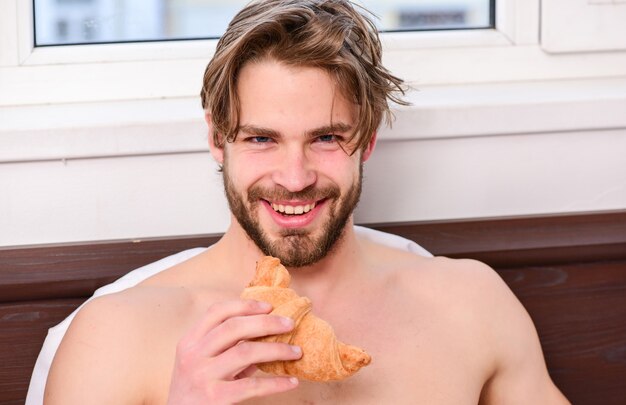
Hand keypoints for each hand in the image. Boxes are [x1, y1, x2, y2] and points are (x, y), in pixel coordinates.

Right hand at [167, 299, 301, 403]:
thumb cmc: (194, 390)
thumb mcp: (201, 363)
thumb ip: (226, 348)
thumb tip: (265, 334)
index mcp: (190, 341)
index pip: (217, 312)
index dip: (245, 305)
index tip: (269, 306)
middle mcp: (194, 355)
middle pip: (234, 327)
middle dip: (266, 322)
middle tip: (289, 324)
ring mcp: (202, 376)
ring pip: (245, 352)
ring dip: (276, 349)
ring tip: (296, 351)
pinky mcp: (214, 398)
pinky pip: (251, 386)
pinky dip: (276, 383)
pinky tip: (291, 381)